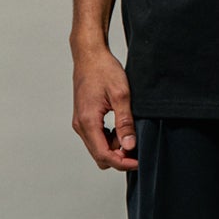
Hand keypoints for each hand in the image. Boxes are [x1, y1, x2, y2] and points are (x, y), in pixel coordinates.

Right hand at [72, 46, 137, 170]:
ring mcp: (80, 122)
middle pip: (99, 155)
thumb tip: (129, 146)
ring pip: (97, 148)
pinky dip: (109, 140)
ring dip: (114, 148)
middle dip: (119, 157)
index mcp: (88, 121)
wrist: (89, 55)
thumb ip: (125, 122)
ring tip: (130, 134)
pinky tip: (121, 129)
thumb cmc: (104, 70)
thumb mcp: (121, 94)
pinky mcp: (83, 118)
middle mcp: (80, 125)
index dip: (122, 162)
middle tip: (137, 148)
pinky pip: (96, 138)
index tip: (138, 161)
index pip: (103, 154)